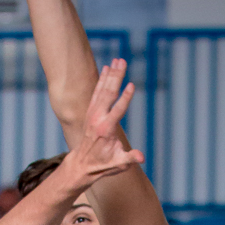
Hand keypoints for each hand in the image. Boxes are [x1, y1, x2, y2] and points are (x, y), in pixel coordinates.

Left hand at [62, 60, 142, 188]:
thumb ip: (129, 158)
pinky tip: (108, 67)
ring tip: (119, 60)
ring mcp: (93, 113)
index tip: (132, 85)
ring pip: (103, 89)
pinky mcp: (91, 111)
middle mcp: (98, 118)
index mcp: (106, 129)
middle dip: (117, 77)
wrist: (83, 164)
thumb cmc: (104, 164)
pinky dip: (102, 79)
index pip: (118, 110)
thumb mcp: (118, 164)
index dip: (125, 98)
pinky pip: (97, 92)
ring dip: (111, 74)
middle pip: (109, 94)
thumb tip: (141, 158)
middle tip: (123, 61)